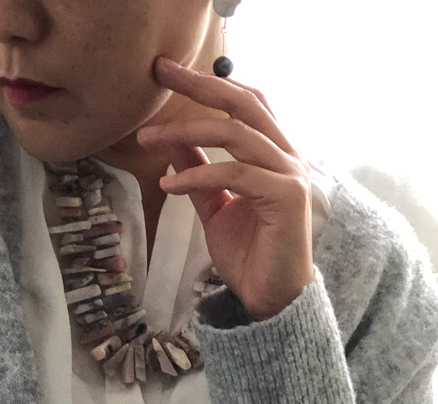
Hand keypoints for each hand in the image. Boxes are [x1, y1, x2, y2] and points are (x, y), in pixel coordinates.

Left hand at [137, 56, 313, 321]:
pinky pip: (234, 174)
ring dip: (186, 134)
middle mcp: (287, 156)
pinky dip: (197, 176)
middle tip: (162, 72)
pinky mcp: (286, 196)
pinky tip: (168, 184)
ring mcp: (290, 174)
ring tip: (148, 139)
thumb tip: (171, 143)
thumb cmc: (250, 256)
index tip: (169, 72)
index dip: (209, 83)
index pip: (244, 104)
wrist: (271, 299)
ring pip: (235, 135)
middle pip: (244, 104)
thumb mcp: (214, 207)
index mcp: (274, 154)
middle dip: (200, 85)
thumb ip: (198, 173)